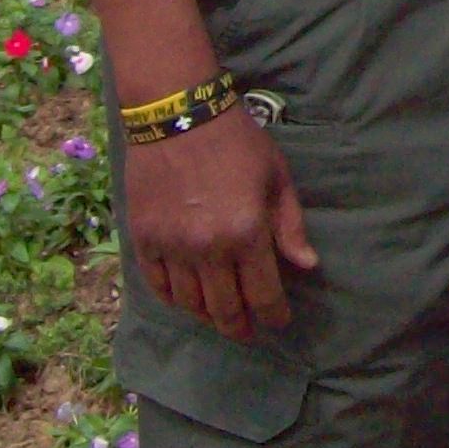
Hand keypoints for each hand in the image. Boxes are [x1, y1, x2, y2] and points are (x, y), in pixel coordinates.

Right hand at [123, 112, 315, 340]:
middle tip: (249, 332)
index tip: (280, 322)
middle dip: (240, 326)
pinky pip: (157, 286)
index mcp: (246, 232)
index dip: (274, 315)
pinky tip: (186, 301)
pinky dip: (173, 300)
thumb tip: (306, 266)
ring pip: (189, 304)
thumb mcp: (276, 177)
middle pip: (224, 309)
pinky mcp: (142, 240)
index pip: (263, 294)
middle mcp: (207, 249)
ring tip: (220, 319)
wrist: (177, 115)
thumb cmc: (237, 142)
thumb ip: (289, 226)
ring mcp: (171, 248)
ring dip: (207, 318)